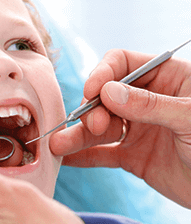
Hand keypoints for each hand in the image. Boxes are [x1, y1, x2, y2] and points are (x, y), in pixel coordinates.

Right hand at [50, 49, 190, 206]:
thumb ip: (150, 105)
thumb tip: (107, 92)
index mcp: (165, 78)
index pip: (122, 64)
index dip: (103, 74)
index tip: (92, 92)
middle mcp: (146, 101)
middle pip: (105, 97)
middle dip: (93, 111)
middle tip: (94, 126)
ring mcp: (137, 129)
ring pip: (99, 127)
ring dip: (78, 136)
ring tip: (58, 147)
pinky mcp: (131, 156)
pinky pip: (102, 154)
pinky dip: (84, 156)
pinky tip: (66, 159)